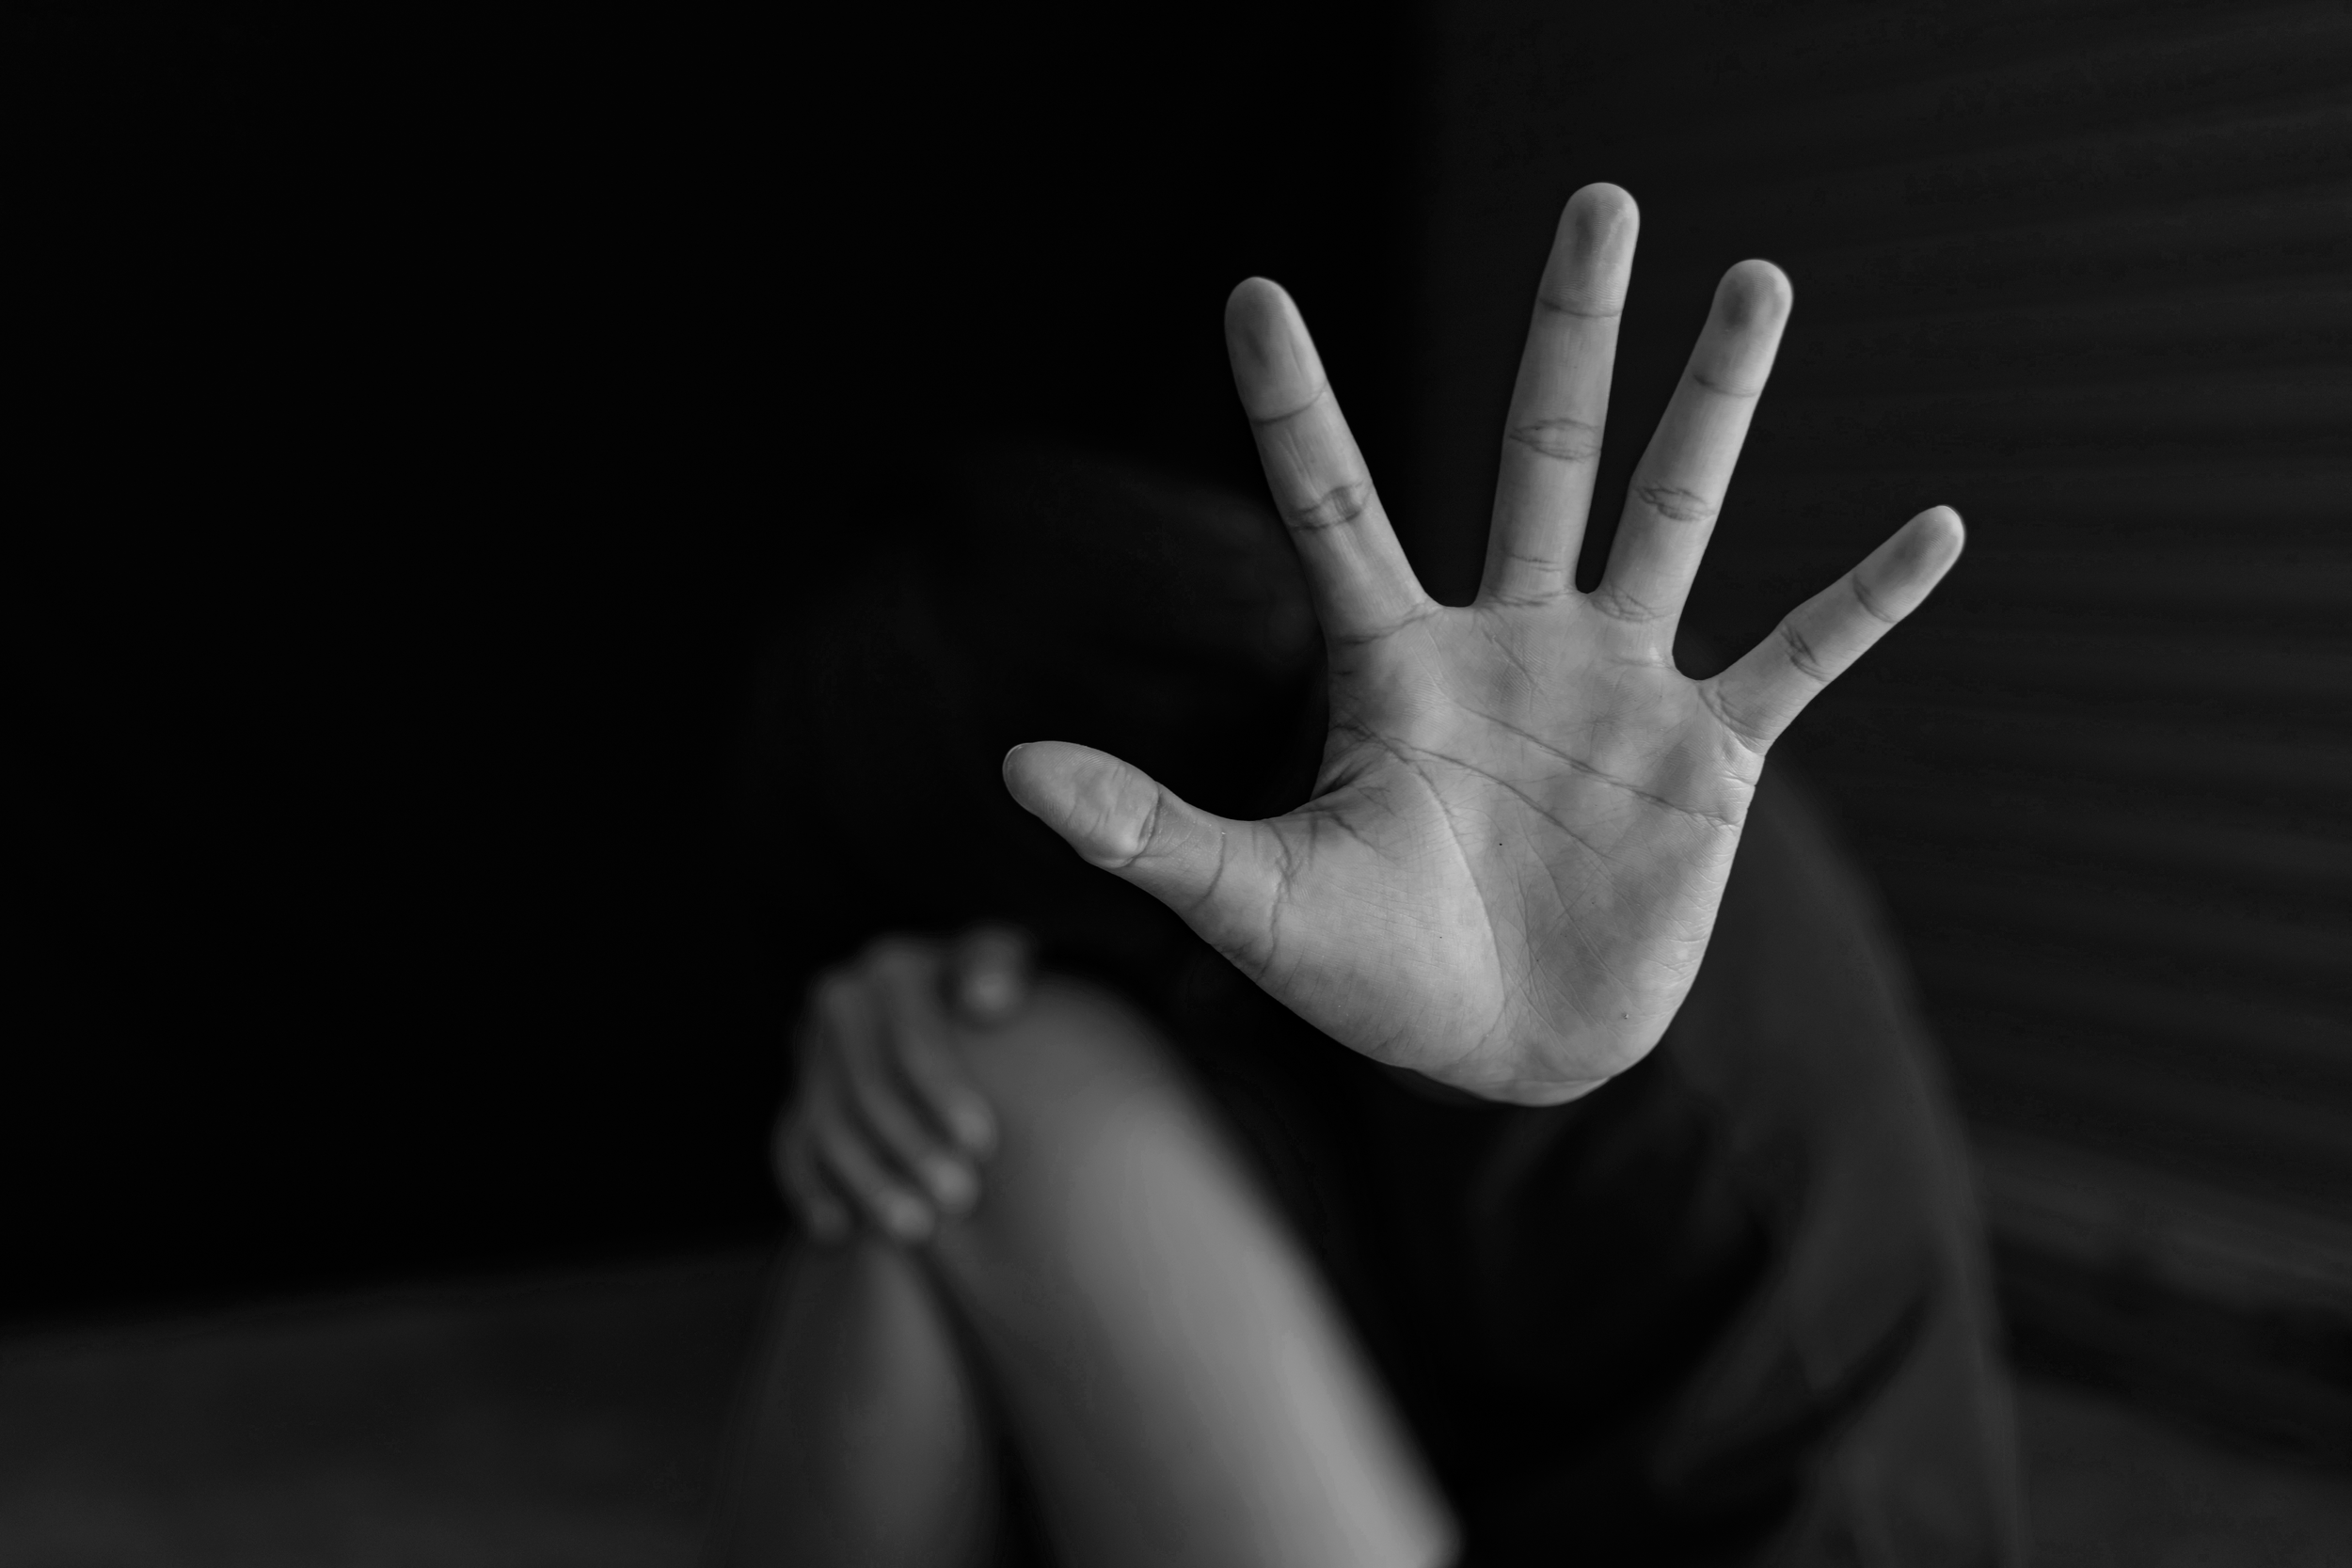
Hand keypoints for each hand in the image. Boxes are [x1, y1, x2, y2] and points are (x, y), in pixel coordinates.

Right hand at [772, 926, 1032, 1242]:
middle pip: (868, 1088)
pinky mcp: (796, 1094)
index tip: (985, 1143)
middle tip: (961, 1198)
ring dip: (868, 1182)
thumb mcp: (1003, 964)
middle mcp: (840, 1002)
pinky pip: (789, 1147)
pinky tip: (837, 1233)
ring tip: (917, 1231)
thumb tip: (988, 998)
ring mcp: (812, 1050)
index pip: (914, 1036)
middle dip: (912, 1148)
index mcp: (894, 968)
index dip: (945, 1090)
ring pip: (825, 1126)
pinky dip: (809, 1190)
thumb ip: (1001, 968)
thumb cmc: (996, 992)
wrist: (951, 1009)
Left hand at [1003, 184, 1962, 1104]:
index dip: (1294, 404)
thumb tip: (1014, 767)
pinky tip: (1939, 526)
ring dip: (1721, 402)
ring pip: (1677, 513)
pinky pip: (1799, 660)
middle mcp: (1511, 642)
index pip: (1332, 505)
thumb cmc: (1367, 981)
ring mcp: (1617, 688)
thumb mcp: (1254, 903)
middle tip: (1601, 200)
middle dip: (1571, 330)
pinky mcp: (1708, 761)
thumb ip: (1150, 830)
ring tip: (1758, 281)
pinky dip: (1864, 602)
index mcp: (1391, 664)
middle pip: (1544, 454)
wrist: (1495, 1057)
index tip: (1253, 292)